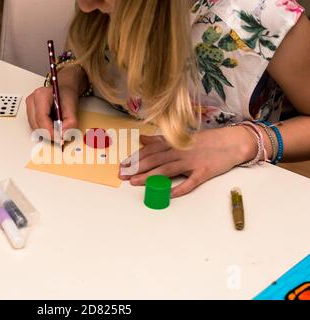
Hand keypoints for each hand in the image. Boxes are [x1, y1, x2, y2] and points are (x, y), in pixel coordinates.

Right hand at [26, 86, 78, 139]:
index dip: (49, 131)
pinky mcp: (29, 113)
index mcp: (41, 95)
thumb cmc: (66, 95)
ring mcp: (29, 107)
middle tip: (60, 137)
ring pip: (34, 127)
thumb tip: (64, 134)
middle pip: (36, 124)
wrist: (63, 90)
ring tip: (57, 131)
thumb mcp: (72, 107)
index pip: (41, 118)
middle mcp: (32, 100)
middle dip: (48, 134)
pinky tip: (52, 127)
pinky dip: (44, 130)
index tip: (58, 138)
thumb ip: (70, 121)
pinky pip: (34, 127)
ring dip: (46, 133)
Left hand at [119, 126, 257, 196]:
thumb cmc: (205, 141)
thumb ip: (160, 140)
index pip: (150, 151)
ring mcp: (192, 162)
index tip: (122, 165)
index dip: (135, 158)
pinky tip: (167, 195)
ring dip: (150, 177)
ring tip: (135, 183)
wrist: (232, 142)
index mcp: (174, 144)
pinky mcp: (204, 172)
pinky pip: (190, 182)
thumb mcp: (181, 138)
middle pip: (155, 160)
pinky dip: (178, 188)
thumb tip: (142, 138)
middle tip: (123, 175)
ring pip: (167, 170)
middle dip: (136, 168)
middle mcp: (180, 152)